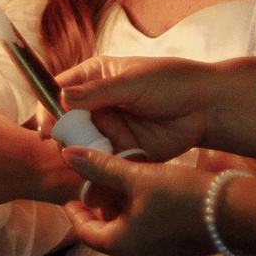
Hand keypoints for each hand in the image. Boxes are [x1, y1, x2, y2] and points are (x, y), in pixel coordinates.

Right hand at [56, 56, 221, 161]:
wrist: (207, 107)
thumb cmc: (172, 82)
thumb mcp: (133, 81)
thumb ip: (98, 92)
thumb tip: (62, 96)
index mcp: (93, 78)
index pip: (57, 92)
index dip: (48, 109)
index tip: (48, 128)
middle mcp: (96, 105)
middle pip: (66, 124)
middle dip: (66, 138)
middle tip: (71, 148)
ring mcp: (108, 129)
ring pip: (83, 146)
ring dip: (84, 156)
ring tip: (94, 161)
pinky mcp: (122, 151)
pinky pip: (104, 163)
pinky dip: (102, 170)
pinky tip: (104, 177)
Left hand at [61, 145, 214, 255]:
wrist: (231, 214)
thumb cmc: (180, 197)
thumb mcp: (138, 177)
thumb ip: (102, 167)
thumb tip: (68, 155)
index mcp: (120, 246)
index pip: (85, 232)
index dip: (75, 212)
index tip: (69, 197)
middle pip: (107, 233)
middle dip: (100, 209)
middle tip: (95, 185)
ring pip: (128, 233)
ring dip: (121, 211)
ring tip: (119, 185)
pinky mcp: (174, 252)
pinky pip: (146, 235)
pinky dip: (138, 217)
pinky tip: (146, 193)